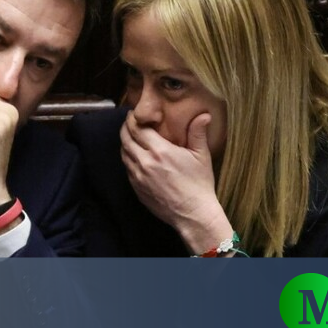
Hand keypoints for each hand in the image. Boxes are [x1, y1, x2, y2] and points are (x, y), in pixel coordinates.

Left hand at [120, 111, 232, 253]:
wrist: (193, 214)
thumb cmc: (199, 184)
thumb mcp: (201, 156)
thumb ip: (198, 133)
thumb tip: (204, 114)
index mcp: (160, 151)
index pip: (137, 128)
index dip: (133, 118)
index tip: (134, 113)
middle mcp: (145, 162)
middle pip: (126, 138)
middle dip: (126, 127)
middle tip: (130, 121)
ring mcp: (138, 176)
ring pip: (123, 153)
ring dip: (125, 142)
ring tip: (130, 136)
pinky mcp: (136, 188)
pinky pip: (127, 168)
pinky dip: (128, 158)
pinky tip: (134, 155)